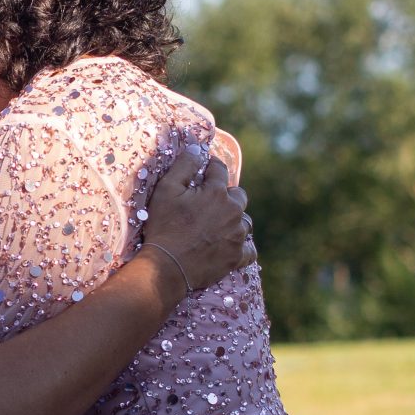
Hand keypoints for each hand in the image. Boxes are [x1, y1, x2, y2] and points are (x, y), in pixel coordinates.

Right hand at [140, 143, 254, 291]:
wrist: (167, 267)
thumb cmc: (164, 226)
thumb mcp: (166, 190)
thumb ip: (184, 165)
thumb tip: (197, 148)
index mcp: (217, 192)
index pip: (219, 170)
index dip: (210, 168)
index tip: (204, 172)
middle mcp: (233, 212)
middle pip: (238, 195)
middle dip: (226, 196)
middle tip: (208, 204)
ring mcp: (237, 236)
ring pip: (244, 221)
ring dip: (234, 220)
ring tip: (218, 225)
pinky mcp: (237, 257)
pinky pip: (250, 249)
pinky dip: (243, 246)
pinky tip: (231, 245)